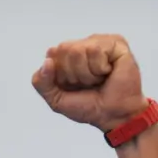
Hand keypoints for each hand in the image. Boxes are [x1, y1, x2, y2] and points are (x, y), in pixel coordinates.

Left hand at [31, 34, 147, 130]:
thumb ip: (42, 83)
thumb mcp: (56, 100)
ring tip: (99, 80)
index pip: (53, 53)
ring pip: (80, 50)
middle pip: (65, 49)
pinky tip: (108, 72)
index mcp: (68, 56)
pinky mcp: (115, 43)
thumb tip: (46, 62)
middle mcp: (83, 45)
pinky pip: (96, 50)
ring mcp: (99, 42)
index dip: (61, 75)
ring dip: (88, 74)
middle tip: (88, 84)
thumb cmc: (89, 107)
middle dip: (74, 74)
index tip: (73, 86)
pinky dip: (100, 68)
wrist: (113, 116)